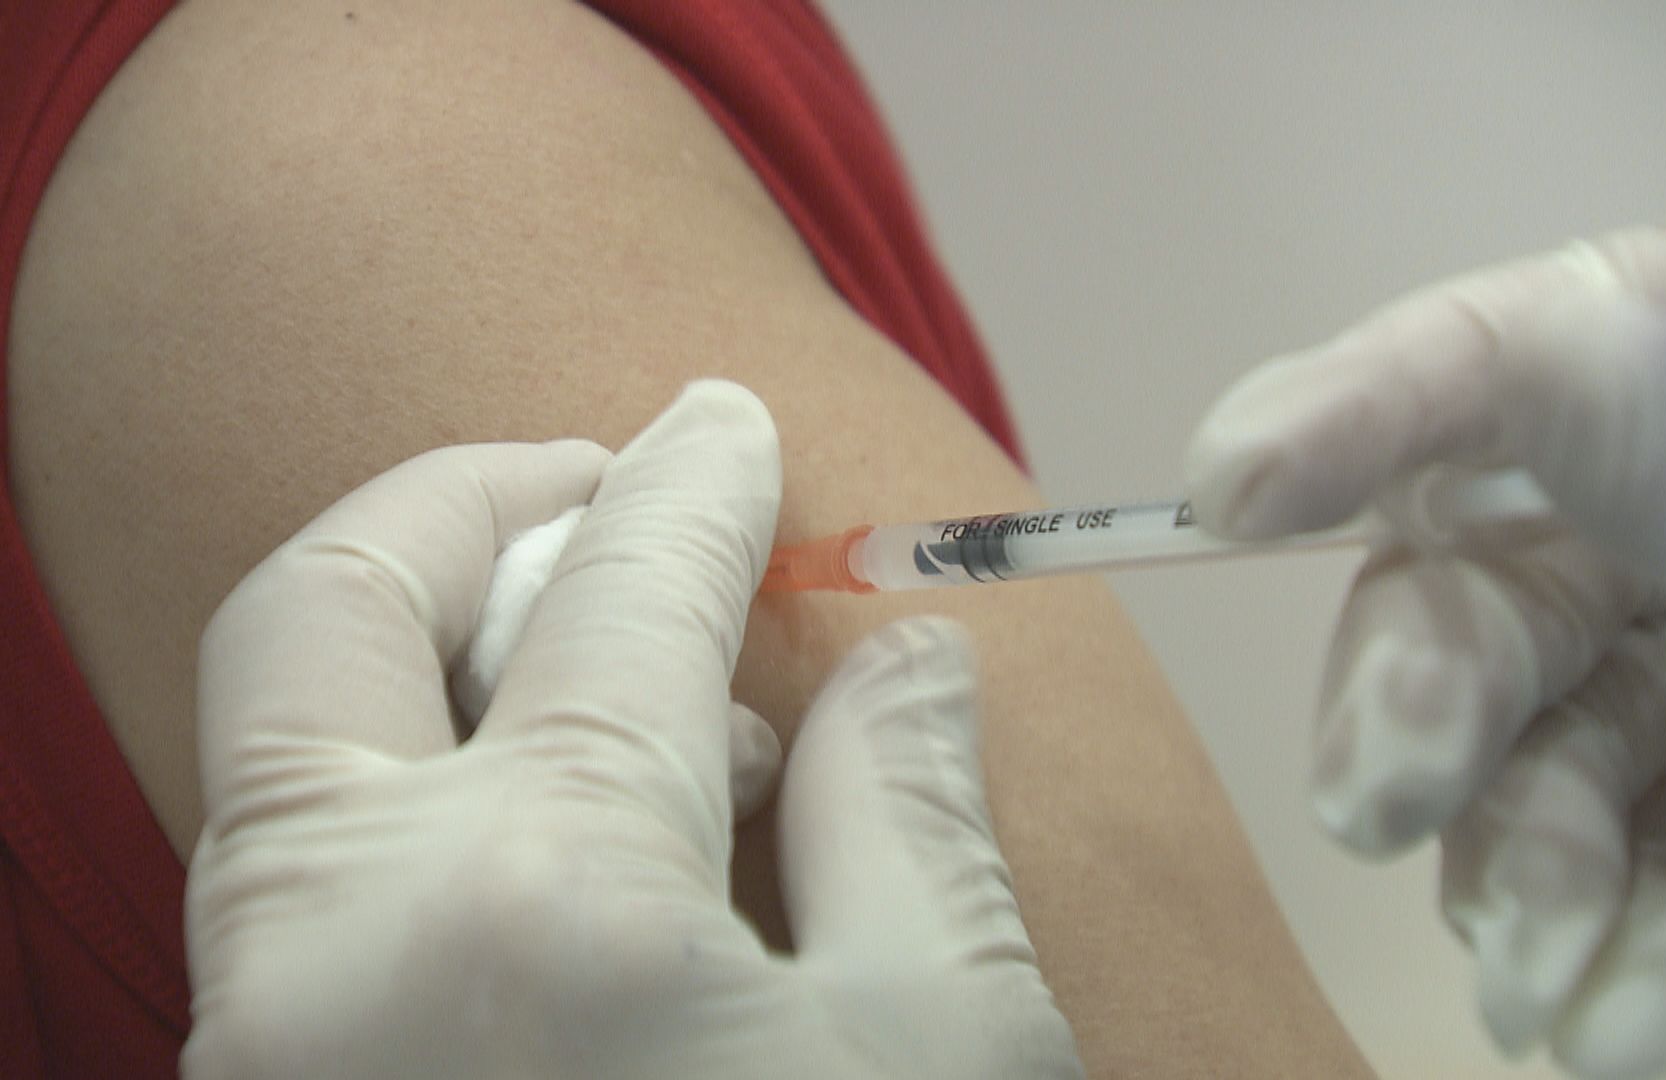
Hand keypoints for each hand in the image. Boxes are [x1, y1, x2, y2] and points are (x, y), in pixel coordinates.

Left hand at [184, 381, 1080, 1078]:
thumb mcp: (944, 1047)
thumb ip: (911, 820)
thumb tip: (908, 665)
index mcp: (545, 906)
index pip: (622, 601)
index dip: (699, 489)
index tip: (729, 431)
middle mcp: (342, 952)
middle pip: (327, 611)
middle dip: (464, 500)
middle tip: (590, 484)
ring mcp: (271, 1039)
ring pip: (282, 748)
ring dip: (433, 653)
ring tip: (625, 684)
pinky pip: (298, 877)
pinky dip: (411, 793)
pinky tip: (567, 833)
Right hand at [1185, 202, 1665, 1077]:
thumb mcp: (1658, 362)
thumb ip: (1441, 386)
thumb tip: (1221, 475)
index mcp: (1632, 397)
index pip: (1446, 411)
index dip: (1335, 448)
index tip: (1234, 505)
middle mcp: (1640, 556)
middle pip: (1459, 637)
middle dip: (1406, 724)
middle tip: (1385, 800)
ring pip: (1532, 799)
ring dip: (1515, 890)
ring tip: (1538, 969)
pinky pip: (1651, 911)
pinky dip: (1622, 977)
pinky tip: (1624, 1019)